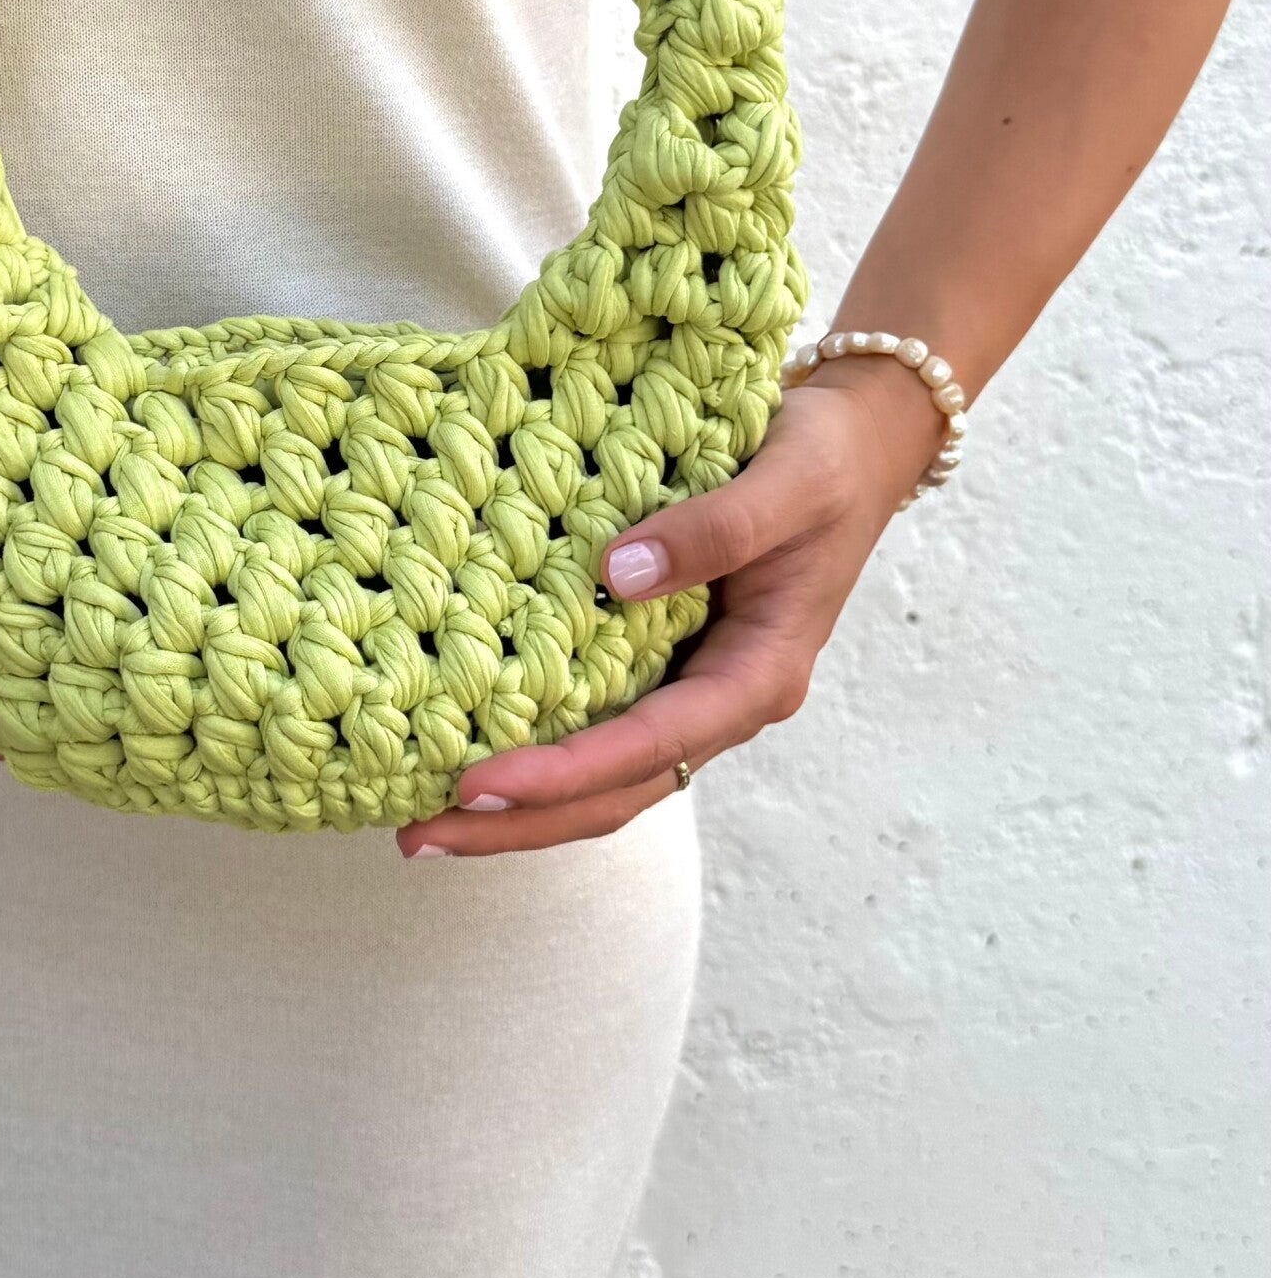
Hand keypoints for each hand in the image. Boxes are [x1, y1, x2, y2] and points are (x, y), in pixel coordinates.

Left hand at [393, 357, 946, 855]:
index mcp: (759, 675)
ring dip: (522, 804)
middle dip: (520, 822)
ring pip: (605, 774)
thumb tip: (618, 573)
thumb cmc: (827, 461)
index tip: (477, 785)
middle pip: (617, 791)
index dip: (564, 774)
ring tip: (424, 819)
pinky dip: (539, 746)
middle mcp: (722, 699)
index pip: (651, 747)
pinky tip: (470, 742)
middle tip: (418, 836)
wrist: (859, 441)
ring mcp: (694, 685)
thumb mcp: (787, 484)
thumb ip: (714, 530)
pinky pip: (599, 720)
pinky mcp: (667, 658)